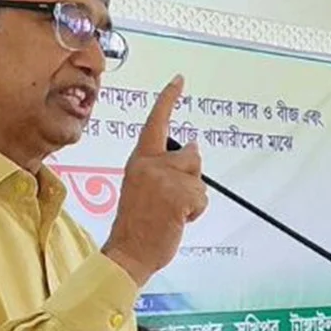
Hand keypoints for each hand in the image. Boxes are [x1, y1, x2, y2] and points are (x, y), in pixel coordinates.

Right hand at [102, 74, 207, 285]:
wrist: (129, 251)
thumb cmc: (139, 222)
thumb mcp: (145, 186)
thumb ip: (163, 167)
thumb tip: (193, 146)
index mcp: (139, 159)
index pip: (156, 122)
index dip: (168, 99)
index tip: (179, 80)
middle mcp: (150, 164)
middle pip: (192, 155)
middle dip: (192, 177)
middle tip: (172, 201)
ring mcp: (164, 179)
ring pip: (199, 179)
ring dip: (194, 198)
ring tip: (172, 212)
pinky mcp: (177, 196)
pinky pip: (201, 198)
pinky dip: (196, 212)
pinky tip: (177, 221)